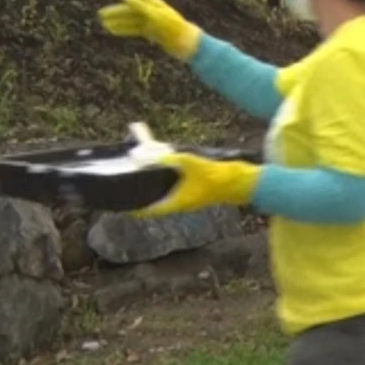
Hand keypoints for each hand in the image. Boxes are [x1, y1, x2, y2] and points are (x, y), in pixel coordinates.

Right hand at [99, 0, 200, 60]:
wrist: (188, 44)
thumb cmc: (175, 28)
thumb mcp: (157, 17)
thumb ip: (141, 7)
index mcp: (155, 4)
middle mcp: (153, 11)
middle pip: (130, 8)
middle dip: (115, 11)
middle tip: (100, 14)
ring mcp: (152, 21)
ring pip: (130, 19)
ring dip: (117, 21)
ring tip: (103, 24)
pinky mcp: (153, 31)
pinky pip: (134, 29)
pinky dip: (124, 30)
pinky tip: (113, 31)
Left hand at [142, 153, 259, 217]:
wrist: (243, 182)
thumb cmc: (219, 178)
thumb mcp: (191, 164)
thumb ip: (169, 159)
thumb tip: (146, 154)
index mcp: (177, 202)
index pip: (150, 210)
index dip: (135, 208)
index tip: (122, 204)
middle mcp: (182, 203)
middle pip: (156, 201)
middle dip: (144, 193)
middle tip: (132, 182)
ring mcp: (190, 198)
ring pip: (166, 194)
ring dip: (156, 185)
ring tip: (146, 172)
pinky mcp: (197, 192)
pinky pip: (176, 188)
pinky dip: (168, 180)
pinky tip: (168, 167)